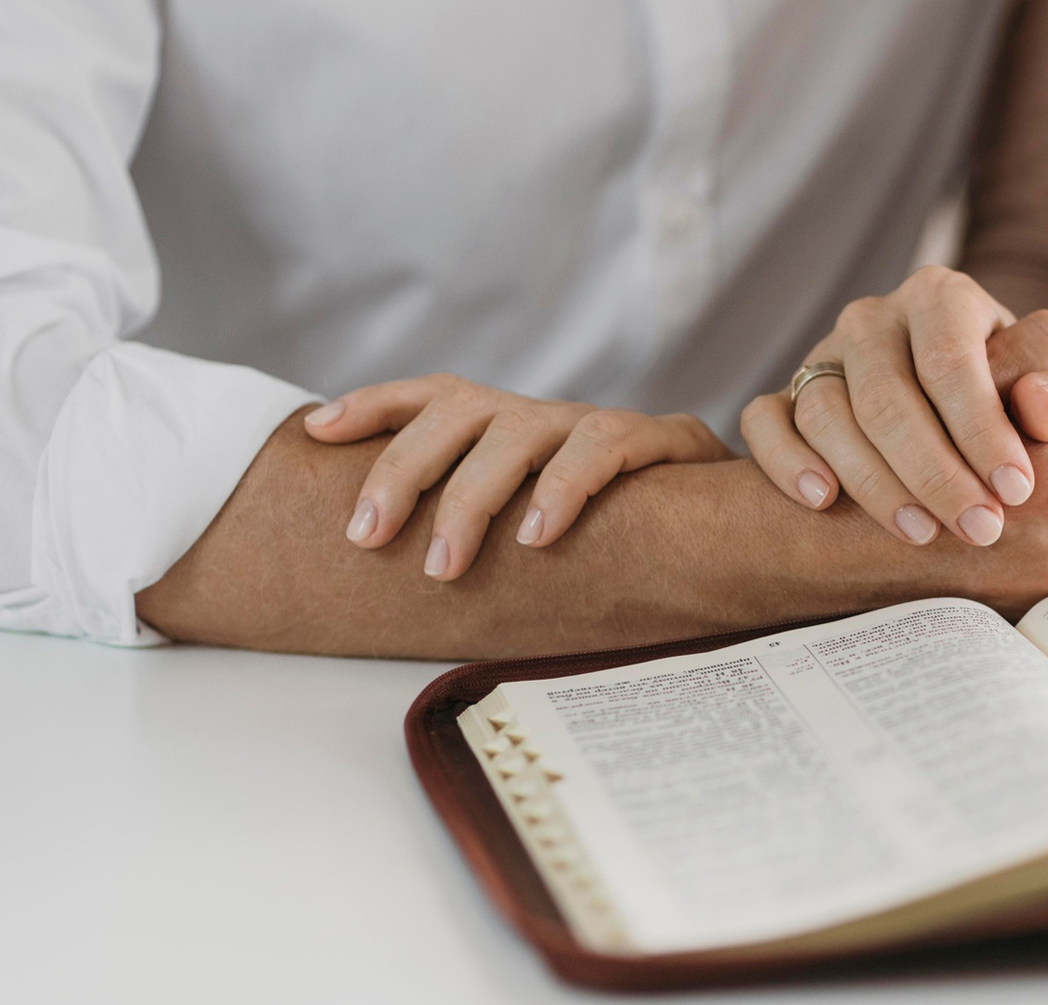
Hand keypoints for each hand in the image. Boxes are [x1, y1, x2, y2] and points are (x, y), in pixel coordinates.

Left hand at [303, 374, 730, 580]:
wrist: (731, 517)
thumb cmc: (615, 528)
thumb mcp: (533, 518)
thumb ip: (478, 524)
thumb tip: (383, 563)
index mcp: (505, 425)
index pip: (429, 397)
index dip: (373, 405)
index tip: (316, 430)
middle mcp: (542, 415)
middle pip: (458, 411)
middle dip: (403, 469)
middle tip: (366, 536)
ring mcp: (594, 424)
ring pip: (519, 431)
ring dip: (473, 497)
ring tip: (442, 565)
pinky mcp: (659, 439)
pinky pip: (603, 448)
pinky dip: (565, 488)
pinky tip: (538, 536)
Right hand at [741, 265, 1047, 546]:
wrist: (943, 427)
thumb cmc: (1011, 400)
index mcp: (943, 299)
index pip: (955, 359)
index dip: (985, 424)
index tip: (1020, 486)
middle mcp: (875, 319)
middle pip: (889, 394)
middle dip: (936, 469)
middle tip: (981, 530)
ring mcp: (822, 360)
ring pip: (828, 412)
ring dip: (874, 479)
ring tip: (921, 535)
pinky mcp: (784, 400)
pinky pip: (765, 422)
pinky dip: (787, 459)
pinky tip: (823, 502)